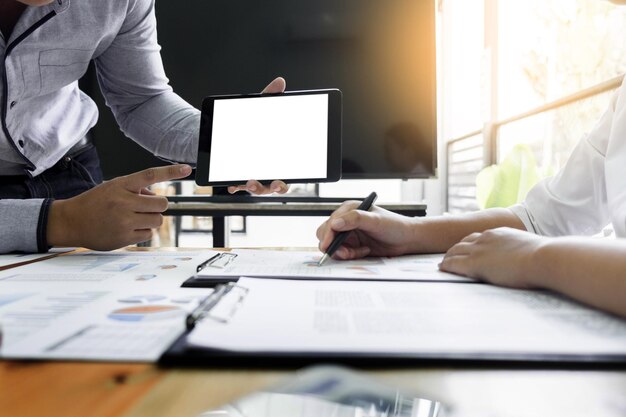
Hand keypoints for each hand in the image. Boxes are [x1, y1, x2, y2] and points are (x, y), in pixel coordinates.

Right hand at [47, 164, 191, 250]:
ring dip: (151, 219)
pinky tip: (128, 228)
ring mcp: (124, 221)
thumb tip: (155, 197)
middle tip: (144, 207)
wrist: (71, 221)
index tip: (187, 169)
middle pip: (162, 204)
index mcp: (121, 185)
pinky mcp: (124, 237)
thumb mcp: (113, 187)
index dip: (170, 172)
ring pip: (157, 220)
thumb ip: (135, 189)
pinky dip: (143, 231)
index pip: (150, 175)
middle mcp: (124, 202)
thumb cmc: (95, 203)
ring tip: (133, 218)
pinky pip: (149, 234)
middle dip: (157, 206)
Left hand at [228, 77, 289, 194]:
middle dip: (276, 187)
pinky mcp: (236, 176)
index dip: (287, 181)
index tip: (283, 179)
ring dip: (255, 188)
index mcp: (278, 159)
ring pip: (257, 188)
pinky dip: (236, 185)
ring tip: (249, 181)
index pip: (288, 174)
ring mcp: (252, 175)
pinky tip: (232, 184)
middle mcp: (267, 171)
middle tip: (274, 183)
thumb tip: (280, 82)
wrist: (223, 132)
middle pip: (276, 186)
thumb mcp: (258, 111)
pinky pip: (238, 185)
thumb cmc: (247, 124)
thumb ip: (269, 98)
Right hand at [316, 202, 418, 258]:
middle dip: (333, 245)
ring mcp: (349, 234)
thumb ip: (355, 219)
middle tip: (345, 253)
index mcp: (349, 210)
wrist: (406, 239)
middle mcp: (346, 221)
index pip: (331, 222)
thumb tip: (335, 223)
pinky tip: (364, 251)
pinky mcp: (353, 245)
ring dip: (342, 252)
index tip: (328, 246)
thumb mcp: (375, 220)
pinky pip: (342, 253)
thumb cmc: (394, 225)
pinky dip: (350, 255)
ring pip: (333, 246)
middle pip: (326, 234)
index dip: (328, 235)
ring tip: (357, 252)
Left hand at [439, 227, 544, 287]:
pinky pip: (453, 263)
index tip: (466, 248)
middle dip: (455, 249)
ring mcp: (479, 250)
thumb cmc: (545, 257)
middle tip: (448, 256)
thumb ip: (525, 253)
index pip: (479, 237)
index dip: (470, 243)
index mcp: (500, 234)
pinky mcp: (475, 263)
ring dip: (447, 257)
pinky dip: (446, 265)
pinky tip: (441, 269)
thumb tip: (533, 259)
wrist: (544, 257)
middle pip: (463, 242)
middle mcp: (486, 238)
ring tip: (442, 263)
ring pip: (455, 251)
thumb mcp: (531, 250)